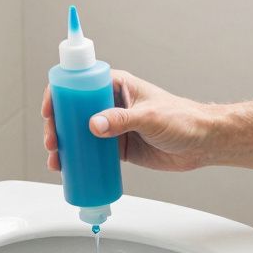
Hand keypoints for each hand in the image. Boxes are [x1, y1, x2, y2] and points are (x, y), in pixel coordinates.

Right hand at [41, 70, 214, 172]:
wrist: (203, 143)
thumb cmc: (183, 119)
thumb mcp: (149, 116)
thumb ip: (121, 120)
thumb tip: (93, 125)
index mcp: (117, 85)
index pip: (80, 83)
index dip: (60, 94)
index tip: (50, 110)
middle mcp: (111, 104)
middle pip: (74, 111)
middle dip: (57, 126)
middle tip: (52, 142)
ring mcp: (113, 126)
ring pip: (79, 133)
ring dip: (64, 145)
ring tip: (56, 160)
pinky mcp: (117, 147)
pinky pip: (91, 152)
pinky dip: (78, 159)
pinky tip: (68, 168)